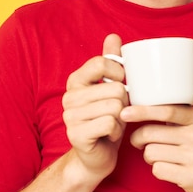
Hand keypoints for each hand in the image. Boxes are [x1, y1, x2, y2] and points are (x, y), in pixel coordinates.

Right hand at [62, 34, 128, 179]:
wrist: (96, 156)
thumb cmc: (107, 118)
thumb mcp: (110, 88)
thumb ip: (111, 61)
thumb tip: (113, 36)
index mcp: (76, 80)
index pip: (102, 63)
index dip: (119, 74)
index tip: (118, 86)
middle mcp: (69, 96)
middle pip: (115, 88)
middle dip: (123, 103)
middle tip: (115, 113)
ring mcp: (69, 116)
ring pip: (115, 106)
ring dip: (121, 119)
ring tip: (112, 124)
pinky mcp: (76, 134)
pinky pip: (110, 123)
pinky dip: (117, 131)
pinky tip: (109, 135)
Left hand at [120, 104, 192, 191]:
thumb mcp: (189, 126)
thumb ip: (169, 115)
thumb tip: (134, 107)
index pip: (165, 111)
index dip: (142, 111)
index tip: (124, 113)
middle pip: (150, 134)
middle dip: (138, 139)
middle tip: (139, 142)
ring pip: (151, 152)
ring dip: (149, 156)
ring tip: (160, 156)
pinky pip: (158, 169)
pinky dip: (157, 169)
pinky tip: (169, 168)